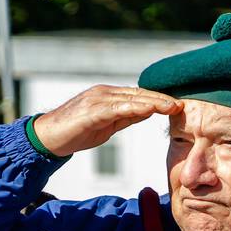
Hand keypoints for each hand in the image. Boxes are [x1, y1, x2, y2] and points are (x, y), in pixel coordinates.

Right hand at [31, 86, 183, 157]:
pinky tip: (149, 109)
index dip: (158, 100)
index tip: (177, 105)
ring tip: (171, 106)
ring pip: (131, 99)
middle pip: (138, 94)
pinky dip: (135, 108)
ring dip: (153, 102)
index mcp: (109, 97)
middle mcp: (105, 93)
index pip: (138, 96)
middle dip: (161, 99)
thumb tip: (147, 111)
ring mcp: (98, 99)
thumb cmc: (76, 132)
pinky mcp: (92, 111)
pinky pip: (118, 108)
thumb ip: (126, 117)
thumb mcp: (107, 125)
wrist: (49, 137)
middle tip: (181, 104)